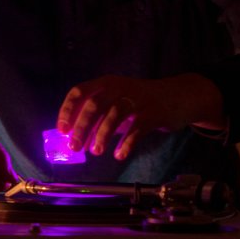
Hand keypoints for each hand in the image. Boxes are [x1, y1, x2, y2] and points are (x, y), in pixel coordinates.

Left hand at [57, 73, 224, 159]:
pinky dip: (126, 143)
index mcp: (106, 83)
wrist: (177, 96)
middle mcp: (121, 87)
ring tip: (97, 152)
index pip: (80, 91)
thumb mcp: (116, 104)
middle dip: (82, 127)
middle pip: (95, 104)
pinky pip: (137, 128)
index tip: (62, 130)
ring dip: (102, 135)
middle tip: (75, 147)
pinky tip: (120, 155)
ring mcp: (138, 99)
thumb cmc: (139, 103)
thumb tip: (77, 141)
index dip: (68, 110)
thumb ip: (97, 120)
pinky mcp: (155, 113)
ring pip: (115, 114)